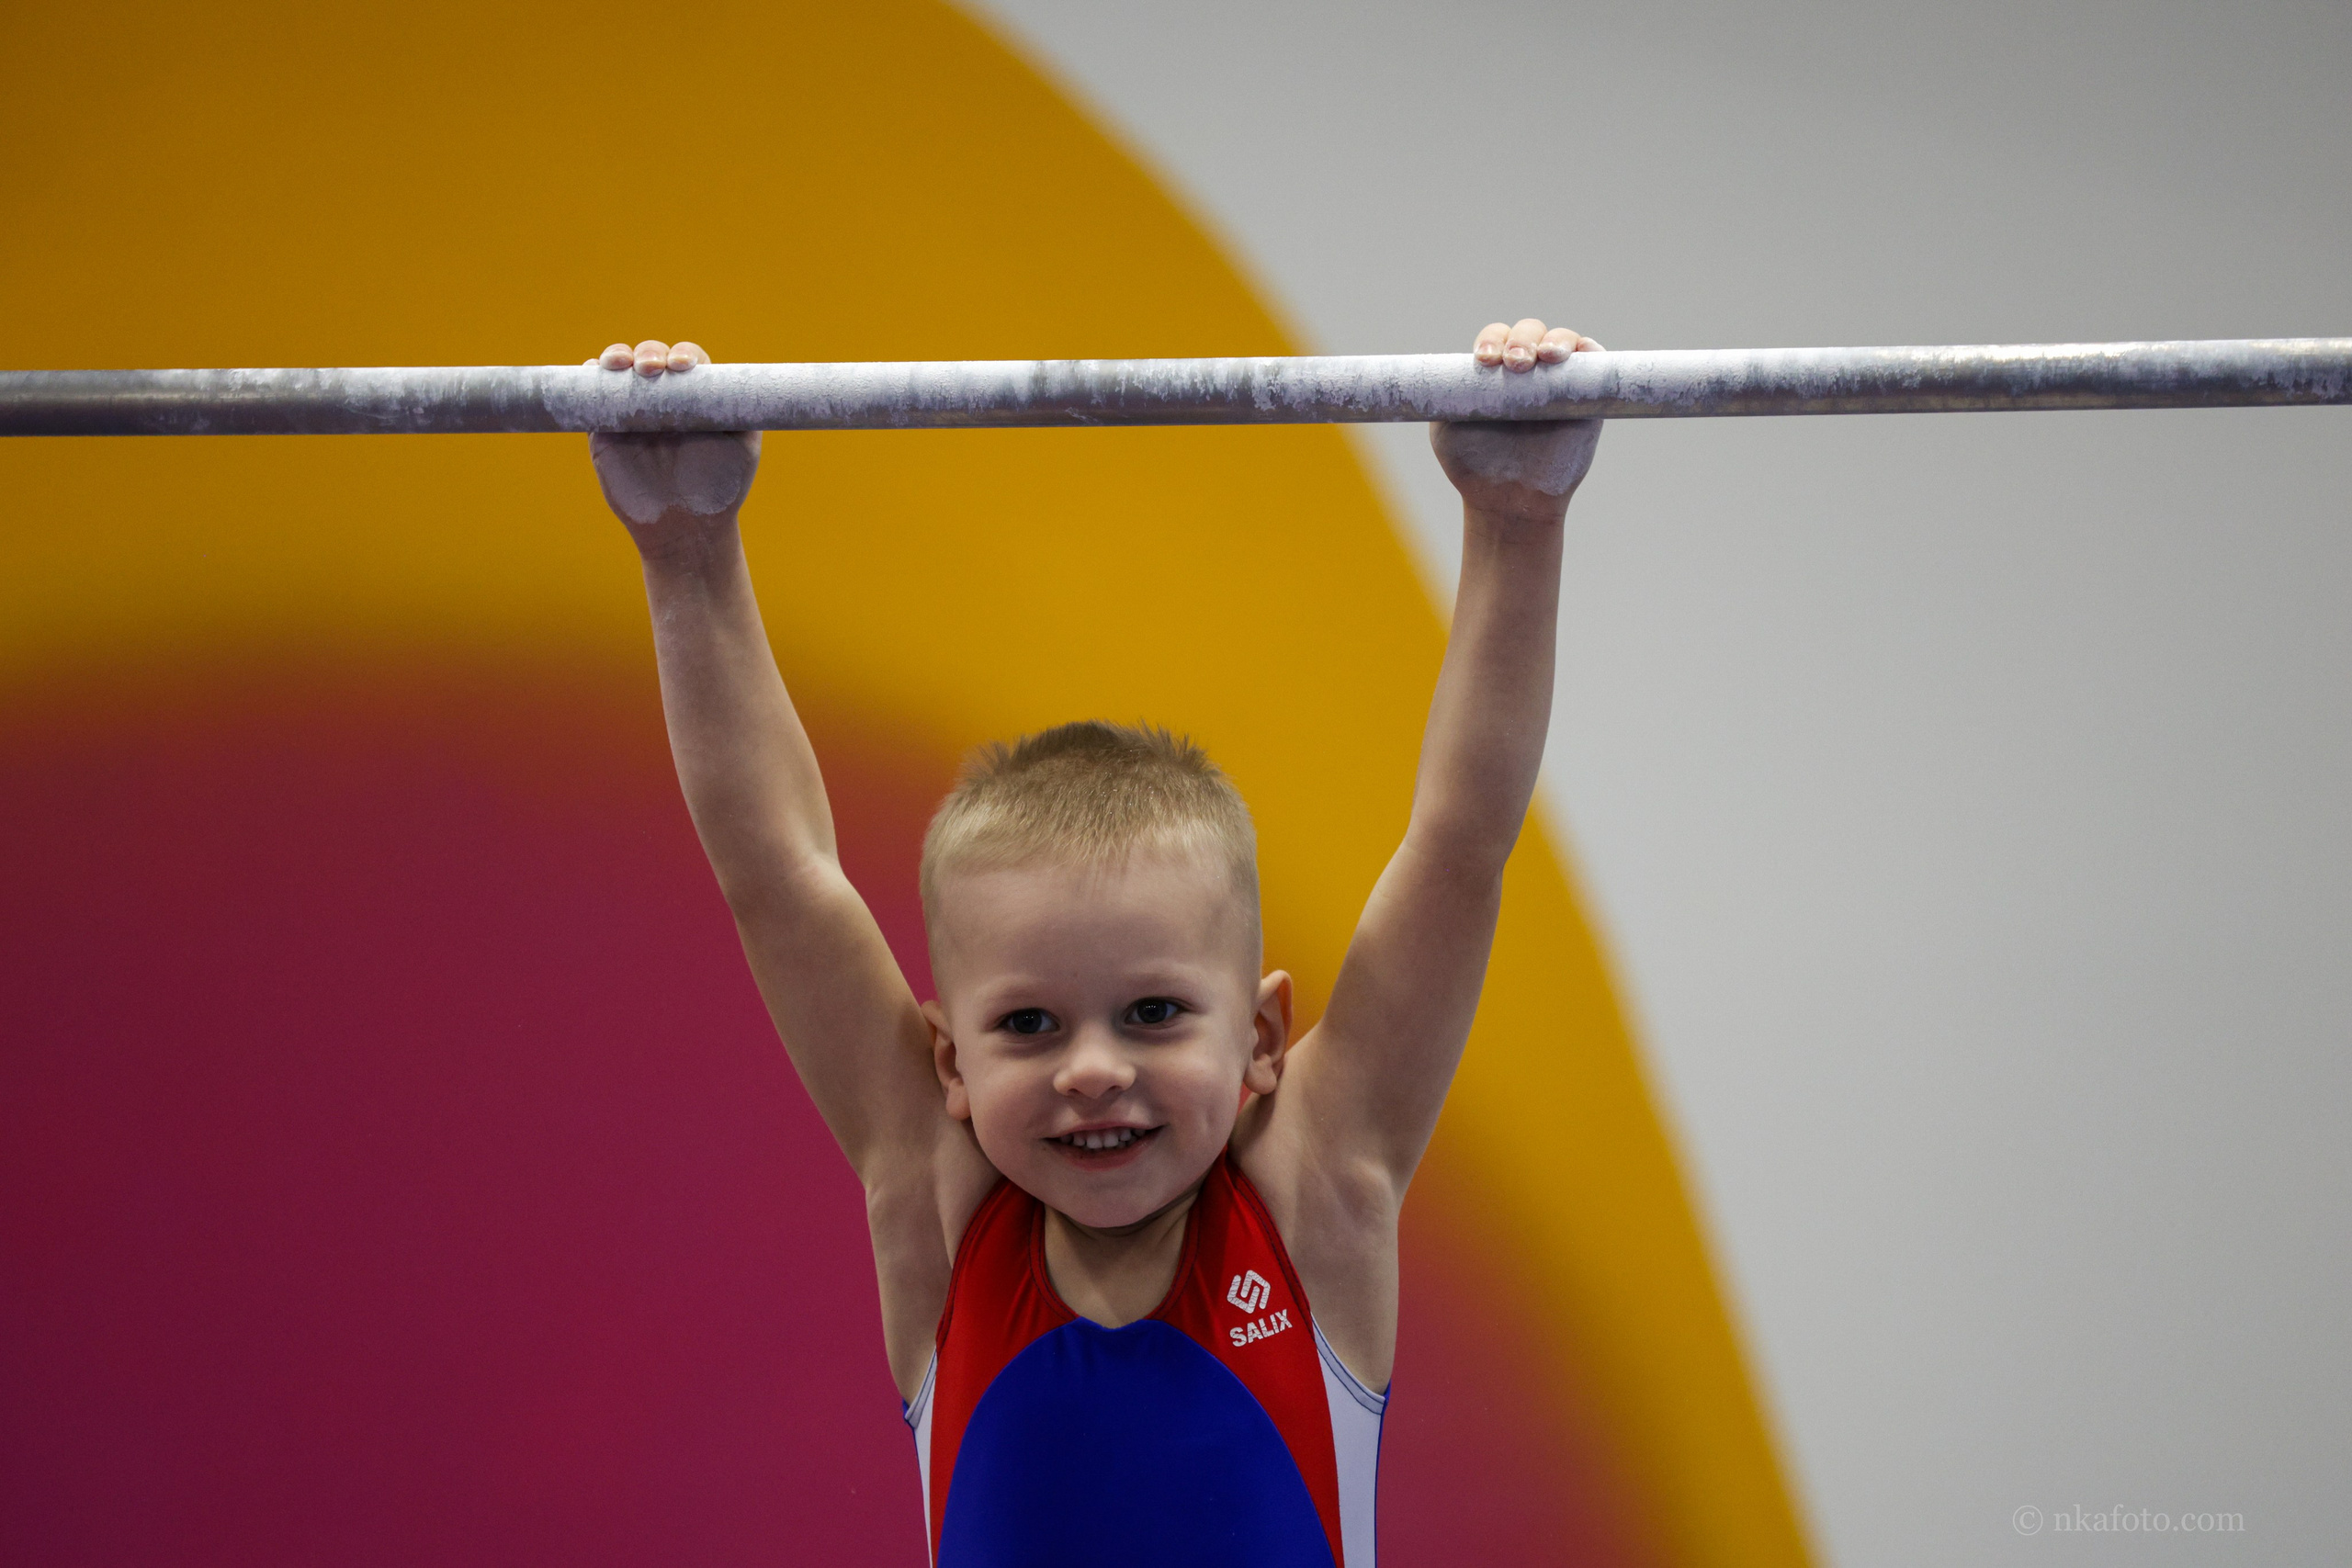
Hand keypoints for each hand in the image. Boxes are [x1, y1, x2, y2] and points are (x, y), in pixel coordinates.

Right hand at [586, 339, 761, 539]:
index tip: (684, 366)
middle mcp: (665, 397)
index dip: (684, 354)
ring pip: (619, 368)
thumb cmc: (720, 488)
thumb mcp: (743, 449)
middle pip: (652, 355)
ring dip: (616, 356)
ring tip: (619, 365)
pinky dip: (589, 377)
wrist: (686, 527)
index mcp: (697, 396)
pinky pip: (592, 395)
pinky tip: (592, 372)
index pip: (688, 360)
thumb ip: (743, 412)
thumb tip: (737, 381)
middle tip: (652, 369)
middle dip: (650, 353)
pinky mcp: (605, 429)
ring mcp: (632, 409)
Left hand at [1430, 317, 1603, 525]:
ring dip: (1555, 341)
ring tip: (1545, 358)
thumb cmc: (1475, 465)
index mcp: (1495, 372)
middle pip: (1529, 332)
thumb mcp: (1447, 430)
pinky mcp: (1588, 396)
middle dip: (1521, 340)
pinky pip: (1595, 361)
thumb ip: (1446, 398)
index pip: (1496, 338)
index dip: (1492, 341)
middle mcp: (1528, 370)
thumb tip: (1451, 372)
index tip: (1485, 361)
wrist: (1510, 502)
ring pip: (1563, 341)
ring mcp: (1559, 381)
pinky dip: (1588, 350)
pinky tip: (1577, 354)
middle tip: (1515, 363)